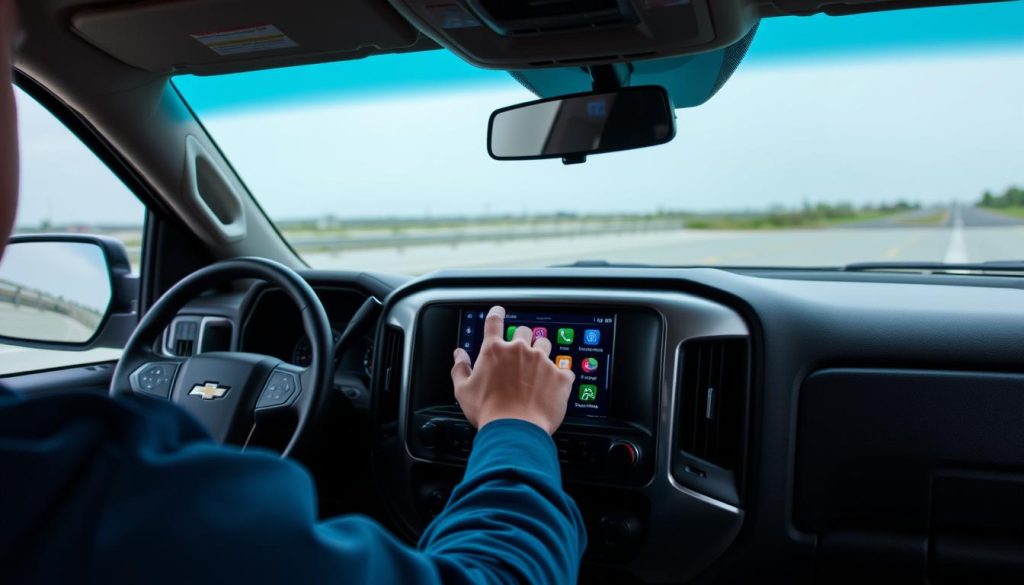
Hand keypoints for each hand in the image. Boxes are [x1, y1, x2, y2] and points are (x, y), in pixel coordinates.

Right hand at [451, 306, 574, 434]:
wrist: (515, 431)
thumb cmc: (488, 412)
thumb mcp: (463, 391)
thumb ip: (460, 368)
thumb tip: (458, 355)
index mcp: (494, 351)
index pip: (494, 322)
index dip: (497, 314)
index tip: (499, 311)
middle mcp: (519, 350)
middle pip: (524, 332)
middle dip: (521, 340)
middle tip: (519, 356)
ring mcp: (542, 361)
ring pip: (545, 344)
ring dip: (541, 352)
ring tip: (537, 370)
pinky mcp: (560, 376)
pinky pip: (564, 370)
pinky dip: (559, 377)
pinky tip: (553, 388)